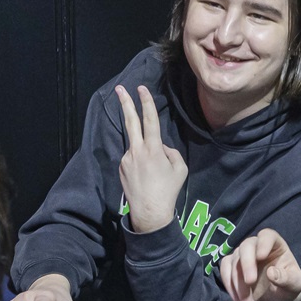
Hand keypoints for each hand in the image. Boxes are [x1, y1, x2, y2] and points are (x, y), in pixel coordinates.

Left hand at [114, 85, 186, 233]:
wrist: (150, 212)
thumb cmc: (168, 191)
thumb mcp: (180, 169)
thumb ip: (171, 152)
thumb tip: (160, 146)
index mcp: (153, 149)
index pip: (149, 120)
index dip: (146, 103)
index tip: (141, 89)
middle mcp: (136, 151)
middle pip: (130, 122)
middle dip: (125, 103)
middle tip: (120, 89)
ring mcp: (126, 159)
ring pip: (137, 146)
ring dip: (145, 151)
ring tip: (154, 173)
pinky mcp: (121, 167)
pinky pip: (133, 158)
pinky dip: (140, 162)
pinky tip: (146, 177)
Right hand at [222, 228, 300, 300]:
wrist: (276, 299)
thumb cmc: (288, 286)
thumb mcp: (295, 284)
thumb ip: (286, 279)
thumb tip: (272, 273)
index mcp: (274, 244)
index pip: (267, 236)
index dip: (263, 244)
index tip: (261, 256)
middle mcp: (256, 246)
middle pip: (246, 247)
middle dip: (246, 265)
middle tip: (250, 282)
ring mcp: (241, 256)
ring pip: (233, 263)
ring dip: (238, 285)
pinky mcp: (231, 267)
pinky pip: (225, 273)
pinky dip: (230, 288)